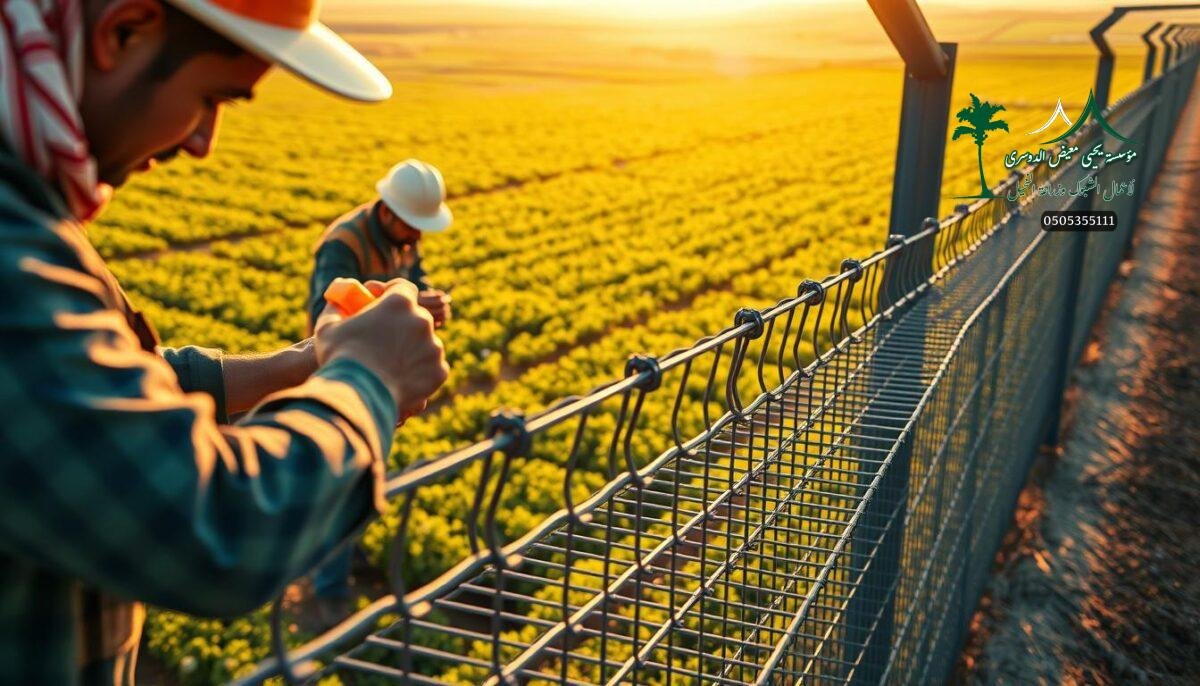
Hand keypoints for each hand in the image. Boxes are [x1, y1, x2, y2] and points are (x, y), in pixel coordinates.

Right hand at [314, 279, 448, 419]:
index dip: (395, 295)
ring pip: (426, 344)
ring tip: (392, 366)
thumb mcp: (328, 328)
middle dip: (404, 326)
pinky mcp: (439, 371)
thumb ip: (335, 310)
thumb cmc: (340, 357)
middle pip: (416, 317)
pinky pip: (432, 368)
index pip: (404, 289)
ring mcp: (433, 346)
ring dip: (414, 350)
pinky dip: (421, 373)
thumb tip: (335, 302)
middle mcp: (422, 320)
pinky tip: (402, 380)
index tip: (387, 305)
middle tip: (387, 342)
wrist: (358, 395)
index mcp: (399, 303)